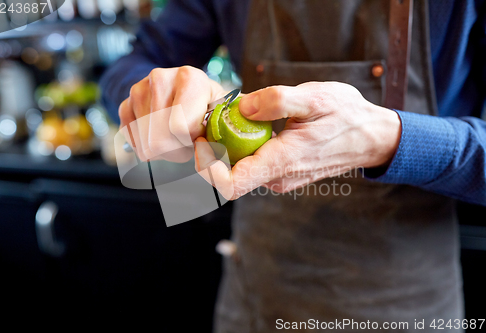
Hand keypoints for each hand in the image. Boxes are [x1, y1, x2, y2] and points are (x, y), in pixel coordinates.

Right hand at [118, 66, 224, 161]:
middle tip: (186, 142)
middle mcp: (161, 78)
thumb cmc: (210, 109)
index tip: (199, 139)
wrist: (188, 94)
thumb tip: (225, 148)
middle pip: (159, 140)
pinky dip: (144, 146)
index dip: (190, 144)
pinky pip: (130, 138)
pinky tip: (159, 135)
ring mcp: (140, 89)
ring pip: (144, 144)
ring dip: (162, 150)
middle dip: (175, 150)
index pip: (179, 129)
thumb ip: (230, 127)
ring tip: (175, 137)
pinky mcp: (126, 101)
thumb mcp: (227, 115)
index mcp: (191, 79)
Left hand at [194, 81, 401, 198]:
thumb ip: (277, 101)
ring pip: (237, 170)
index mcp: (280, 162)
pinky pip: (250, 165)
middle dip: (209, 153)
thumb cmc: (346, 116)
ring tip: (220, 119)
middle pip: (226, 177)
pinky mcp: (280, 172)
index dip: (205, 169)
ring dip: (222, 149)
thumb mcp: (315, 98)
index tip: (200, 142)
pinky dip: (238, 148)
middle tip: (203, 121)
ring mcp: (278, 178)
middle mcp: (276, 178)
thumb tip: (241, 107)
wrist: (370, 137)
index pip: (229, 185)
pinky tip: (240, 125)